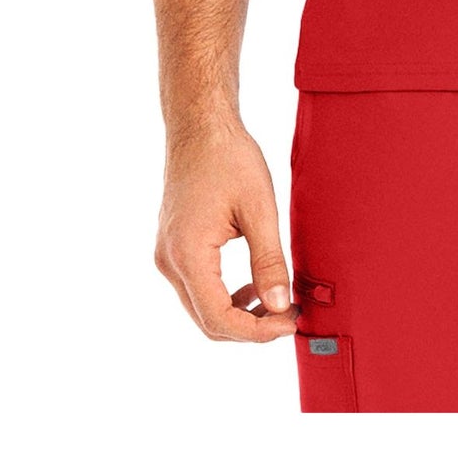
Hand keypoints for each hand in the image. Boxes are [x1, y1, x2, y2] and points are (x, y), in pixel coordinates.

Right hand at [154, 120, 298, 342]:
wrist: (200, 126)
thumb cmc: (229, 158)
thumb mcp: (259, 207)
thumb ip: (269, 260)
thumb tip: (282, 306)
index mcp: (188, 255)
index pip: (219, 318)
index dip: (257, 331)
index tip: (291, 322)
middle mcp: (169, 261)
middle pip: (207, 321)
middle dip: (250, 327)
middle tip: (290, 316)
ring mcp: (167, 255)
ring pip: (201, 308)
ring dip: (238, 314)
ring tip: (277, 302)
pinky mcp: (172, 247)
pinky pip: (197, 288)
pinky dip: (225, 296)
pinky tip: (253, 285)